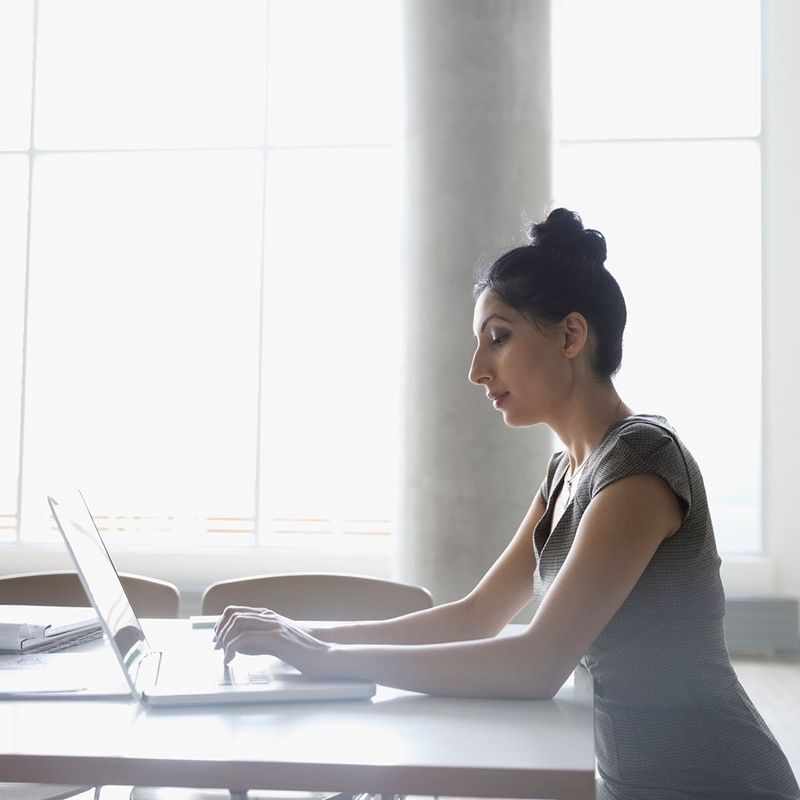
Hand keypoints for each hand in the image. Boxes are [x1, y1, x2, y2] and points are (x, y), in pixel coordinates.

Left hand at [212, 605, 332, 674]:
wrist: (323, 655)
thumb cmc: (302, 651)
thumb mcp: (276, 642)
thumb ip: (258, 640)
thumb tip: (237, 646)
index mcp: (268, 616)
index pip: (236, 610)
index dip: (221, 624)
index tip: (217, 640)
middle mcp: (269, 617)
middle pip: (232, 613)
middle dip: (220, 632)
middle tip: (217, 649)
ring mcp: (273, 625)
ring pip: (237, 622)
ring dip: (225, 639)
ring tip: (225, 655)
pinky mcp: (276, 637)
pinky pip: (245, 638)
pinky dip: (232, 649)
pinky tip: (232, 659)